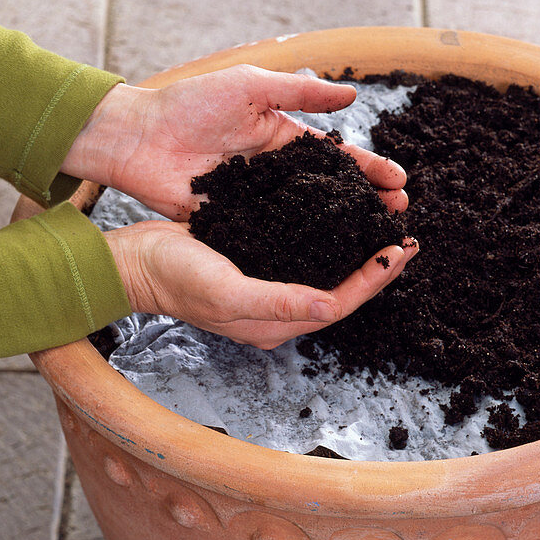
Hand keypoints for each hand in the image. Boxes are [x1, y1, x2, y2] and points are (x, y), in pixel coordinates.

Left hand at [62, 64, 408, 219]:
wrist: (136, 138)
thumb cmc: (188, 104)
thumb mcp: (249, 86)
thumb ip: (299, 90)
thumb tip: (351, 96)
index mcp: (281, 137)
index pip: (335, 156)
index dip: (369, 169)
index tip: (400, 183)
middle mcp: (274, 172)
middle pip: (328, 192)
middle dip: (365, 203)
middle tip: (398, 216)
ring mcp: (257, 201)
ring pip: (307, 219)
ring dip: (339, 230)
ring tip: (372, 241)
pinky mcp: (234, 224)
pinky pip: (272, 237)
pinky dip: (297, 248)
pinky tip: (324, 261)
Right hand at [103, 220, 417, 349]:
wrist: (134, 259)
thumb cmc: (174, 277)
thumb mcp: (227, 291)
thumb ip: (279, 302)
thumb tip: (332, 308)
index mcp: (275, 323)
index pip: (340, 304)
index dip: (374, 280)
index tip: (401, 251)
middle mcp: (278, 309)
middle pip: (341, 289)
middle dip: (375, 265)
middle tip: (406, 236)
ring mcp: (268, 285)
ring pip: (326, 270)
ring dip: (356, 249)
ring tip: (382, 225)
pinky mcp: (257, 261)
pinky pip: (304, 251)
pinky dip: (329, 235)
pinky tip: (339, 216)